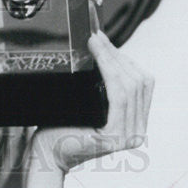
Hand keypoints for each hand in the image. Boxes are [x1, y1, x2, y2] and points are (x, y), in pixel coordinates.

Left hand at [27, 31, 153, 187]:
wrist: (46, 152)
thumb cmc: (62, 124)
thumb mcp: (87, 98)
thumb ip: (101, 79)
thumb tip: (99, 41)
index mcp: (135, 122)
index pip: (141, 82)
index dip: (124, 57)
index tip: (103, 38)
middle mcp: (138, 131)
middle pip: (138, 80)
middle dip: (116, 54)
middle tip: (95, 35)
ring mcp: (130, 136)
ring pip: (130, 85)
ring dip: (111, 57)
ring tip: (94, 41)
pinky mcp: (116, 137)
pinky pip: (119, 97)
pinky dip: (110, 71)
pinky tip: (98, 57)